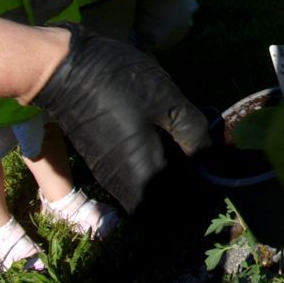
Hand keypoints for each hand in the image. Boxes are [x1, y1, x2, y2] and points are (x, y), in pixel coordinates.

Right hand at [33, 23, 209, 212]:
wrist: (61, 70)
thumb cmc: (119, 85)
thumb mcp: (168, 102)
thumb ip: (193, 134)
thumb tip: (211, 156)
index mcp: (144, 178)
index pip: (179, 212)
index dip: (204, 198)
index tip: (221, 173)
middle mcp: (125, 186)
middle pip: (165, 205)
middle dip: (191, 188)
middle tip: (212, 158)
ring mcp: (111, 175)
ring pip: (150, 191)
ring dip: (175, 177)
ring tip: (195, 147)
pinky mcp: (103, 160)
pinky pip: (138, 176)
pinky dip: (158, 165)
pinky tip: (172, 139)